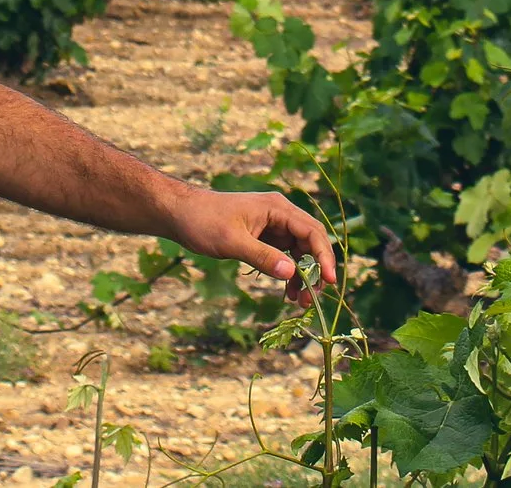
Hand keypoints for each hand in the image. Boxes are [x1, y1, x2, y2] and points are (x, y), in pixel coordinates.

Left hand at [166, 188, 338, 302]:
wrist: (180, 214)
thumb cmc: (203, 222)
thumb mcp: (232, 241)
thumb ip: (262, 256)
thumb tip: (292, 273)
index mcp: (277, 208)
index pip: (312, 232)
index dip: (324, 257)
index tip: (329, 282)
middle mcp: (280, 214)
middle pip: (311, 242)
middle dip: (316, 270)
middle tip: (313, 298)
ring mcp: (272, 225)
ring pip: (300, 251)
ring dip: (303, 275)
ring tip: (300, 301)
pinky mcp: (264, 237)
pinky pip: (285, 255)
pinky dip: (288, 273)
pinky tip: (287, 292)